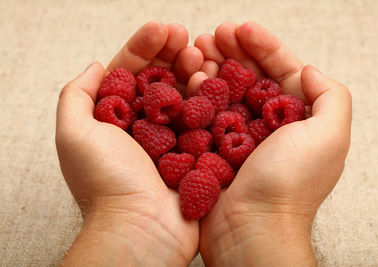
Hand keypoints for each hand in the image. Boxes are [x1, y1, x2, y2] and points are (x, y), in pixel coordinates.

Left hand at [56, 22, 203, 265]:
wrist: (142, 229)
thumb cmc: (106, 182)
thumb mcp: (74, 135)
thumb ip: (77, 96)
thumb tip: (98, 66)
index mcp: (117, 120)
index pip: (131, 73)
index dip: (145, 49)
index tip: (162, 29)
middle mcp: (146, 127)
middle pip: (162, 80)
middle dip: (172, 54)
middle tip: (187, 37)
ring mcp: (175, 139)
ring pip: (186, 95)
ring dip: (193, 70)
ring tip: (201, 54)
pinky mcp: (198, 152)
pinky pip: (206, 119)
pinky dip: (211, 98)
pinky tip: (216, 80)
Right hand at [194, 22, 351, 265]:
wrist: (251, 229)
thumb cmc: (291, 183)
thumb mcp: (329, 136)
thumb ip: (330, 96)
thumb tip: (307, 70)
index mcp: (297, 119)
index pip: (282, 71)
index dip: (264, 46)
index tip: (242, 28)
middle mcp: (268, 125)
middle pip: (250, 77)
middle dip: (232, 51)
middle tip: (212, 34)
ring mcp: (238, 136)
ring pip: (225, 90)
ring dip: (212, 66)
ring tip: (197, 50)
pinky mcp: (213, 147)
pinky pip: (205, 113)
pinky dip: (198, 93)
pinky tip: (189, 77)